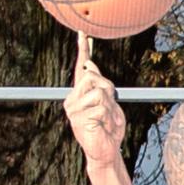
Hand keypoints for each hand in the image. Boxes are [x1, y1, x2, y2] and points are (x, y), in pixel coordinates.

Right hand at [64, 36, 125, 178]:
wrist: (106, 151)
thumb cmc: (109, 129)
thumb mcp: (110, 104)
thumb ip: (101, 86)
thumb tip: (91, 66)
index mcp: (80, 93)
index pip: (81, 68)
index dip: (82, 50)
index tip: (82, 33)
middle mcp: (72, 98)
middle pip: (92, 76)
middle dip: (108, 89)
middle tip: (111, 107)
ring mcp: (73, 109)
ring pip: (98, 92)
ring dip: (110, 106)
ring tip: (107, 120)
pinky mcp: (77, 118)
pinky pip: (101, 107)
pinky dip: (109, 116)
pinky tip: (105, 127)